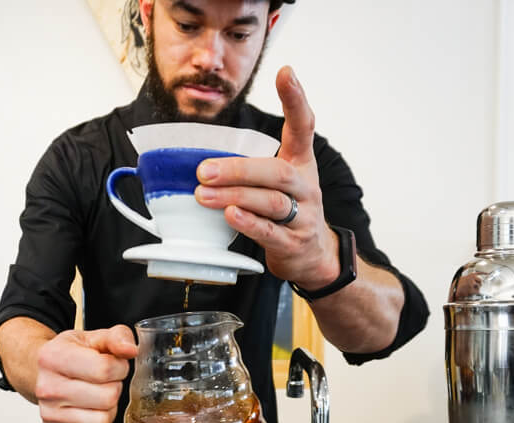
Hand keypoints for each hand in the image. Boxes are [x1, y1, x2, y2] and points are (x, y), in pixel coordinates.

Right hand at [34, 325, 136, 422]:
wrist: (43, 372)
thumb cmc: (70, 355)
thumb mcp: (93, 338)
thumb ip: (117, 337)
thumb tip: (130, 349)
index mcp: (54, 358)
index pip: (104, 370)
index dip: (119, 368)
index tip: (114, 366)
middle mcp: (47, 388)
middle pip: (106, 398)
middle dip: (114, 389)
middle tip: (104, 383)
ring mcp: (47, 414)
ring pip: (101, 422)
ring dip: (108, 411)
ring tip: (97, 399)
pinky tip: (89, 415)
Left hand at [194, 66, 339, 290]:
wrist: (314, 258)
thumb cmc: (287, 213)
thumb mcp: (278, 183)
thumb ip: (251, 166)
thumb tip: (200, 158)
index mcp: (301, 164)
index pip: (302, 126)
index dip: (295, 99)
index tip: (285, 72)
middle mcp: (305, 186)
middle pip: (276, 172)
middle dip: (237, 170)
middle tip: (204, 170)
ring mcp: (303, 216)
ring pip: (270, 202)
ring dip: (233, 196)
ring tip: (203, 194)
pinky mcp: (293, 244)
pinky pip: (270, 231)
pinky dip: (248, 223)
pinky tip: (230, 216)